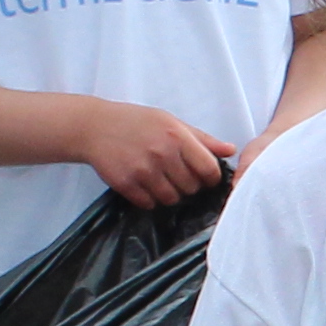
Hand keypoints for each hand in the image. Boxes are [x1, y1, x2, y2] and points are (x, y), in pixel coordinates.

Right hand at [76, 100, 234, 205]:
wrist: (95, 127)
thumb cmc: (137, 122)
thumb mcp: (171, 122)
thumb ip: (202, 139)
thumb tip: (231, 150)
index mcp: (177, 136)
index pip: (209, 170)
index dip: (210, 178)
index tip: (203, 176)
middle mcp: (162, 154)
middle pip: (192, 188)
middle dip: (188, 185)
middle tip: (176, 175)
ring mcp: (143, 170)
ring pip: (171, 199)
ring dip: (169, 194)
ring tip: (159, 179)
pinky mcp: (126, 184)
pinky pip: (149, 204)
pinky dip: (150, 199)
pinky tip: (143, 184)